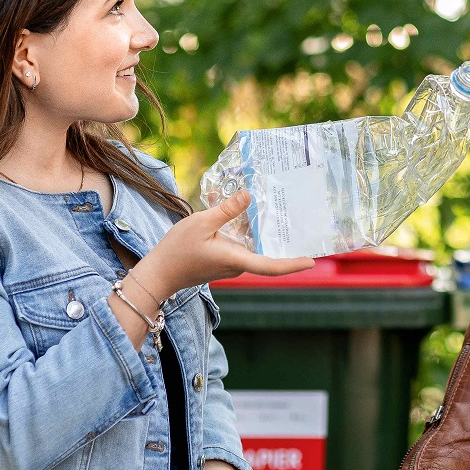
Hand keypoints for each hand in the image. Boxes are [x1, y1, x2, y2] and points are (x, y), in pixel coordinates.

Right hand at [137, 191, 313, 297]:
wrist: (158, 273)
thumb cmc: (177, 250)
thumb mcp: (201, 223)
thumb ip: (226, 210)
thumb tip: (249, 196)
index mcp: (236, 259)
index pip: (270, 266)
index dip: (292, 265)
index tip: (311, 261)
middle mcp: (237, 265)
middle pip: (266, 254)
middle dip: (282, 241)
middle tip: (299, 222)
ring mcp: (230, 265)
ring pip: (253, 249)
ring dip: (264, 234)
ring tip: (278, 212)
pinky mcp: (223, 261)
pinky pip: (242, 247)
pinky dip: (248, 234)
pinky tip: (248, 216)